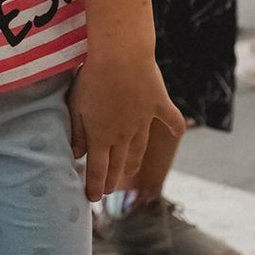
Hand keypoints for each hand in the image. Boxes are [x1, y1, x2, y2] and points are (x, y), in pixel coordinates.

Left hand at [68, 49, 180, 204]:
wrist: (121, 56)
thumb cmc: (92, 79)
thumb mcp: (76, 107)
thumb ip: (77, 133)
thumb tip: (76, 155)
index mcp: (101, 136)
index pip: (98, 169)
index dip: (95, 186)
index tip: (93, 198)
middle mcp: (124, 134)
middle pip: (118, 163)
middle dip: (112, 179)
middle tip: (109, 190)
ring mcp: (143, 120)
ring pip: (139, 147)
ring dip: (133, 161)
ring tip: (130, 170)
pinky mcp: (158, 104)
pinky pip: (170, 118)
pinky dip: (175, 126)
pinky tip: (178, 133)